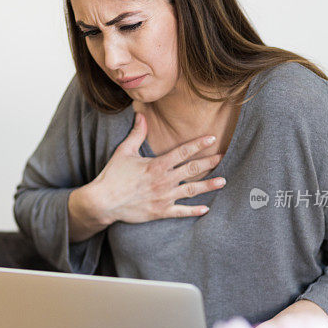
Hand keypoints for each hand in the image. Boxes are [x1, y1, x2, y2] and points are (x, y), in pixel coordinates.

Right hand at [90, 112, 226, 224]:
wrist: (103, 201)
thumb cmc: (113, 175)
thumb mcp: (124, 151)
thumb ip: (137, 133)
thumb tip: (141, 115)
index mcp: (156, 165)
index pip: (183, 152)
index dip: (199, 144)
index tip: (212, 138)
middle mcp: (163, 181)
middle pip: (192, 170)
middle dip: (209, 162)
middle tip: (223, 157)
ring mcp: (163, 197)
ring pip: (191, 191)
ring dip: (209, 186)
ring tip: (223, 181)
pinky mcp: (160, 211)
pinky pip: (180, 212)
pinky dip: (193, 211)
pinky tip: (205, 209)